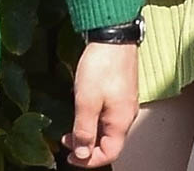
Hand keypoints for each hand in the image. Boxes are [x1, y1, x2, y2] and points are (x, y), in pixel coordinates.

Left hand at [61, 41, 137, 166]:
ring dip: (89, 131)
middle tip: (66, 141)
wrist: (113, 35)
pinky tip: (83, 107)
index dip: (89, 160)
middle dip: (87, 146)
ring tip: (71, 125)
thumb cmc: (101, 67)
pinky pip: (109, 113)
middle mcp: (126, 115)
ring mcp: (125, 102)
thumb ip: (84, 130)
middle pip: (109, 142)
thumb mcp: (86, 102)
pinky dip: (95, 117)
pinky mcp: (121, 89)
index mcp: (121, 122)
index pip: (109, 153)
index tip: (70, 157)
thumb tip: (83, 154)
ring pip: (108, 127)